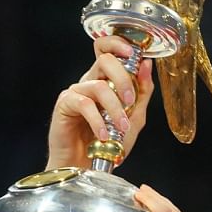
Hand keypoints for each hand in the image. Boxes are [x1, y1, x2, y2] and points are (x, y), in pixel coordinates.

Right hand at [46, 36, 155, 169]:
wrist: (85, 167)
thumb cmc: (107, 143)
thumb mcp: (134, 118)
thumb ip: (142, 93)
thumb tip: (146, 65)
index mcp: (105, 79)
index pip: (107, 49)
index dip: (119, 44)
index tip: (135, 53)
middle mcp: (89, 81)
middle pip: (104, 60)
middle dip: (123, 79)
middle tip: (131, 101)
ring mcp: (76, 92)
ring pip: (99, 86)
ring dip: (115, 108)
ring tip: (121, 127)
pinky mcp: (64, 105)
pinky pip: (84, 104)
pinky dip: (98, 120)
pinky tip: (104, 134)